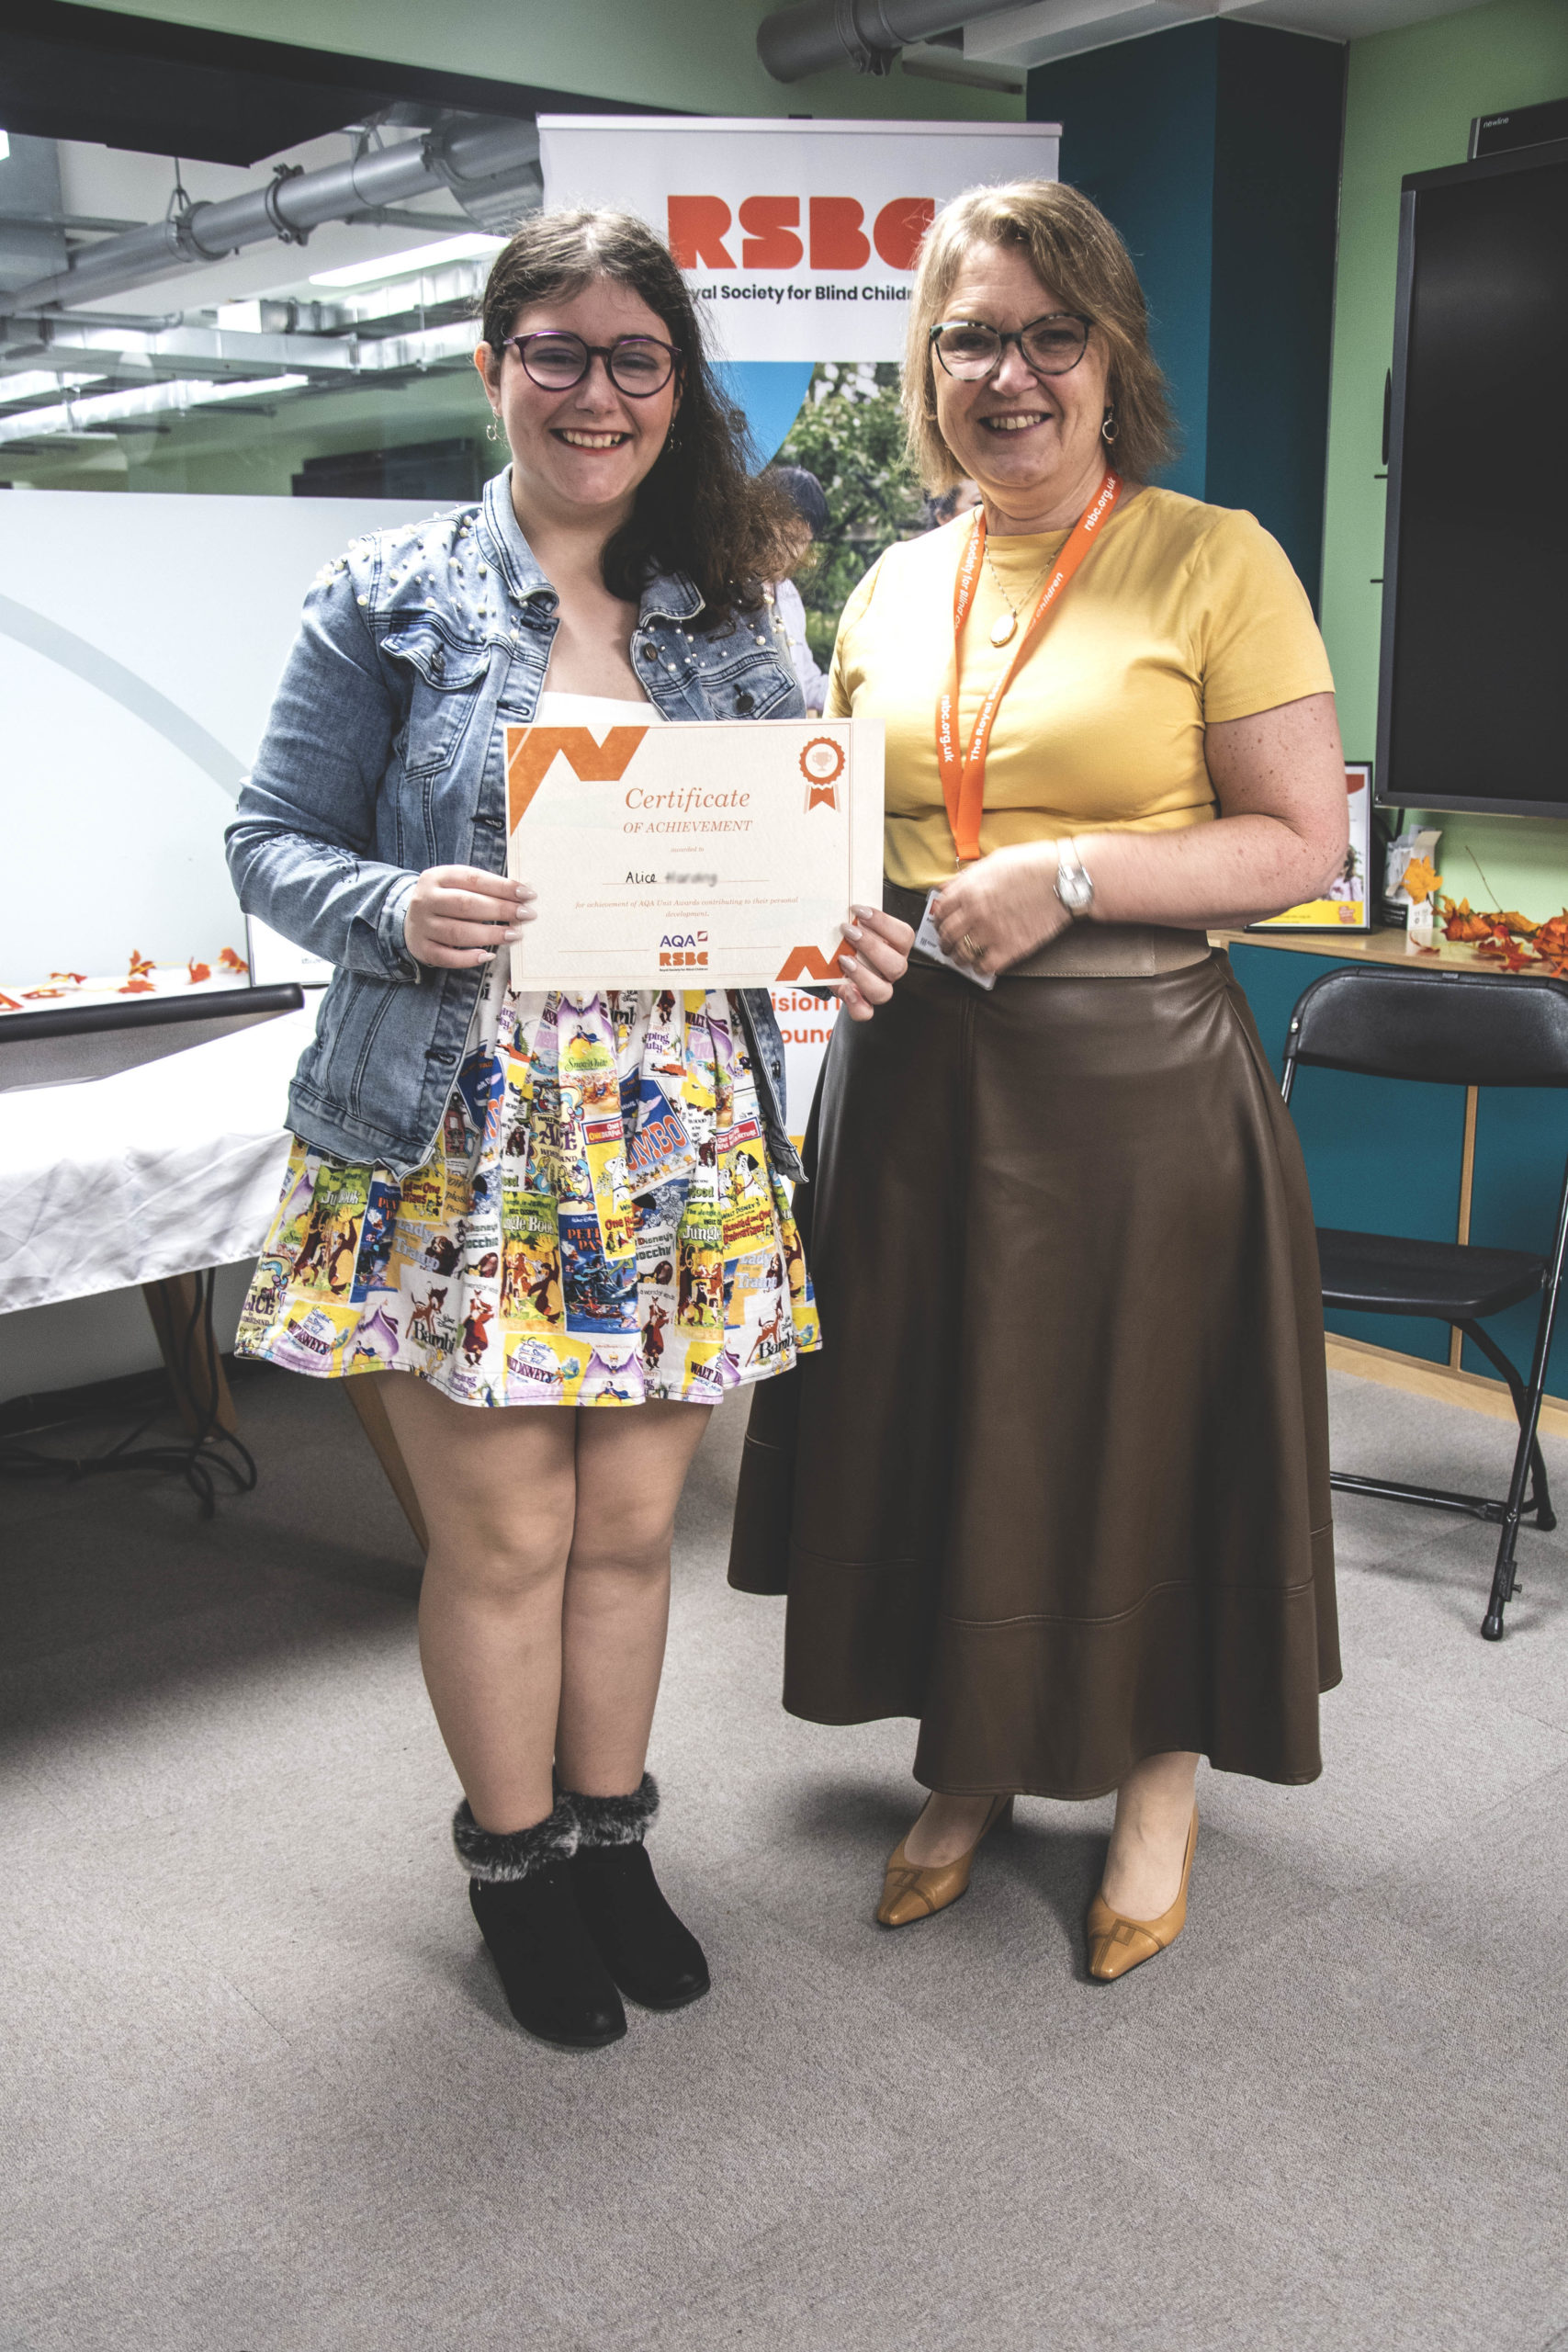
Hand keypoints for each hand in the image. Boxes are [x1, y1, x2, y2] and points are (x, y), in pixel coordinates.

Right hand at [404, 865, 535, 969]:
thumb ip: (483, 888)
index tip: (527, 894)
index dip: (502, 887)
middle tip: (526, 915)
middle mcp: (426, 900)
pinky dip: (469, 958)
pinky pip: (447, 957)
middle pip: (466, 904)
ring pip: (458, 932)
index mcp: (437, 877)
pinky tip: (488, 955)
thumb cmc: (446, 900)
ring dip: (490, 935)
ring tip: (514, 935)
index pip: (473, 879)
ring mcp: (422, 925)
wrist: (411, 918)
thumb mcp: (456, 885)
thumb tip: (521, 896)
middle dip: (500, 910)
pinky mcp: (422, 948)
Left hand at [831, 906, 912, 1021]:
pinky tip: (846, 990)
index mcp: (897, 946)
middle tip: (847, 930)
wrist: (829, 959)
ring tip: (843, 959)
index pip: (904, 935)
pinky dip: (856, 1005)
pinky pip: (866, 1013)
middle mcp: (892, 969)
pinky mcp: (861, 1004)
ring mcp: (879, 988)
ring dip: (863, 974)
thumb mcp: (853, 924)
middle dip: (871, 946)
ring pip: (883, 992)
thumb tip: (841, 899)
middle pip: (897, 965)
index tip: (857, 910)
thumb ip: (854, 915)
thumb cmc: (847, 937)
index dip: (883, 922)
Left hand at [932, 843, 1068, 975]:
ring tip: (961, 958)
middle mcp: (975, 912)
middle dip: (944, 941)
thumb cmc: (1033, 864)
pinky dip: (980, 968)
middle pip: (947, 934)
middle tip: (946, 944)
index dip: (938, 919)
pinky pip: (985, 967)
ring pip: (962, 954)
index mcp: (968, 890)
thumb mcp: (993, 861)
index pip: (941, 911)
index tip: (940, 923)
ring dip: (958, 958)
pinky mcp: (1010, 948)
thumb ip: (968, 877)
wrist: (1063, 879)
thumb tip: (950, 888)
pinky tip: (982, 965)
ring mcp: (991, 932)